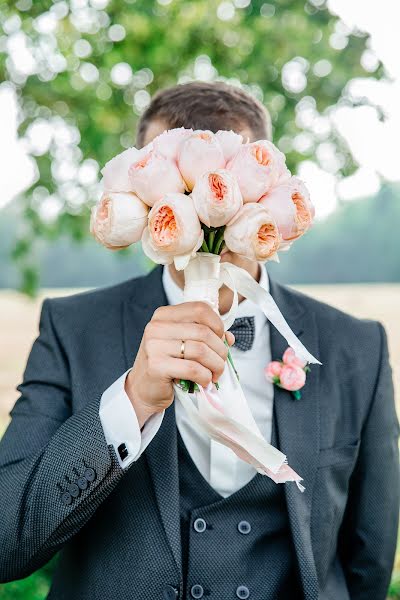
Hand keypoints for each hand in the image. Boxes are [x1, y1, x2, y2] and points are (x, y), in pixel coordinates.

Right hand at [125, 302, 234, 427]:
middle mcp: (157, 327)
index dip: (217, 324)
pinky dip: (205, 376)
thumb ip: (205, 336)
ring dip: (215, 365)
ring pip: (201, 350)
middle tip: (221, 363)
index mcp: (164, 315)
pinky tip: (204, 381)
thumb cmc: (166, 364)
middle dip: (220, 350)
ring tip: (215, 374)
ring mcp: (154, 346)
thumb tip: (229, 338)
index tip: (220, 340)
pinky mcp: (156, 366)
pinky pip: (192, 369)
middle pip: (203, 332)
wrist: (143, 389)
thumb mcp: (183, 344)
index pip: (200, 309)